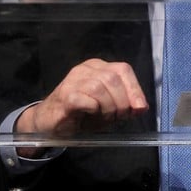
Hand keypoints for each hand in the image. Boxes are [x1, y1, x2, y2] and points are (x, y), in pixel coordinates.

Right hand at [15, 58, 148, 154]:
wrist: (49, 123)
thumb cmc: (81, 113)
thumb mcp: (108, 108)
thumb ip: (125, 105)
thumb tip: (142, 107)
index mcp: (99, 67)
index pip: (123, 70)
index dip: (134, 89)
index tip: (140, 107)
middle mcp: (86, 69)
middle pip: (113, 78)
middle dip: (122, 101)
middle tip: (120, 116)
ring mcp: (73, 80)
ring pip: (100, 87)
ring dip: (109, 107)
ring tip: (106, 117)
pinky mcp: (65, 95)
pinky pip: (86, 100)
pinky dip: (94, 110)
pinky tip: (91, 114)